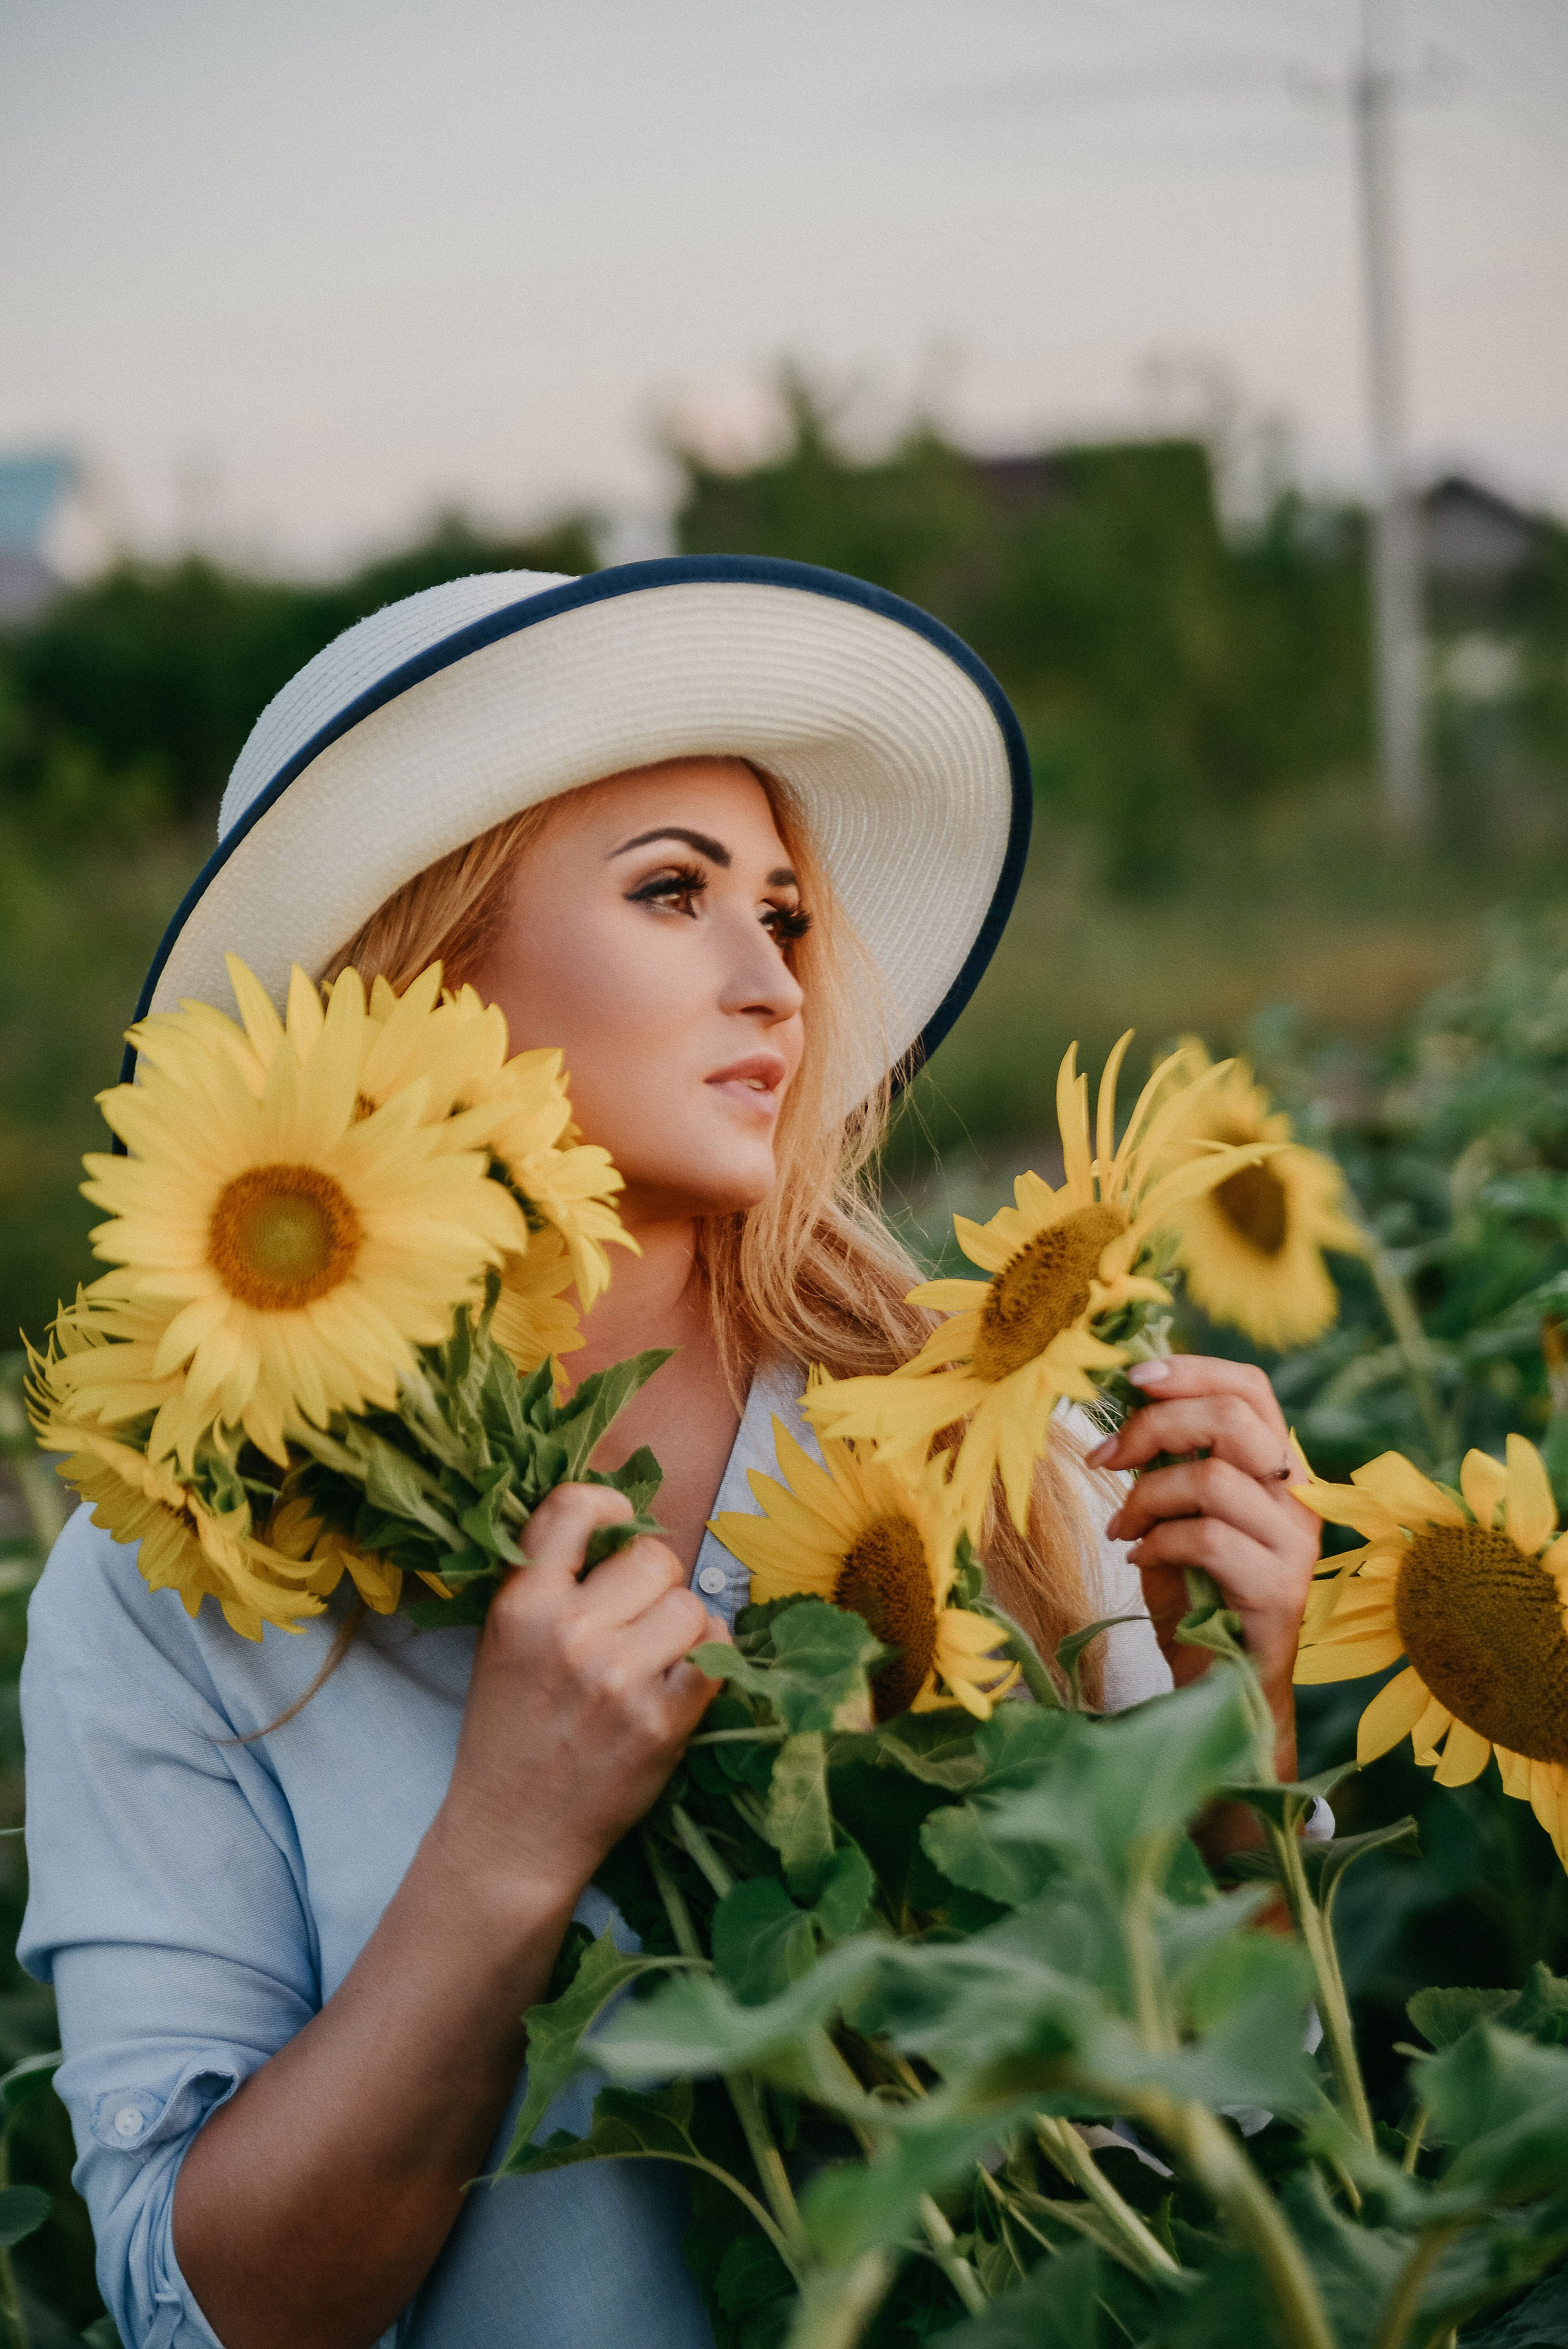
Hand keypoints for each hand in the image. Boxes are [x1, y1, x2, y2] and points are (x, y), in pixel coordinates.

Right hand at [438, 1483, 728, 1906]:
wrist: (513, 1832)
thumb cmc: (511, 1732)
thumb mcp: (502, 1642)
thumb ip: (550, 1583)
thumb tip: (618, 1524)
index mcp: (521, 1605)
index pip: (575, 1507)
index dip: (611, 1505)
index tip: (621, 1524)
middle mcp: (569, 1633)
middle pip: (653, 1558)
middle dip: (655, 1583)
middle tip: (639, 1620)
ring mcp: (617, 1678)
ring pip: (690, 1606)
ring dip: (684, 1628)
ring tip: (657, 1659)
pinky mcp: (659, 1722)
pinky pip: (715, 1654)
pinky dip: (710, 1662)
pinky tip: (684, 1679)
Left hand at [1088, 1358, 1319, 1761]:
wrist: (1219, 1689)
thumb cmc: (1194, 1595)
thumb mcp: (1175, 1512)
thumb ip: (1168, 1460)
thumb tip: (1128, 1399)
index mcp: (1278, 1468)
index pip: (1251, 1388)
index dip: (1192, 1370)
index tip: (1133, 1379)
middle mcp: (1300, 1498)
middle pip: (1234, 1420)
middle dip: (1156, 1426)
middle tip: (1107, 1458)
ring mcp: (1294, 1546)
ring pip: (1213, 1479)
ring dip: (1147, 1496)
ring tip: (1123, 1525)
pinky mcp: (1278, 1591)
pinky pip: (1207, 1538)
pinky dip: (1158, 1541)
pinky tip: (1140, 1558)